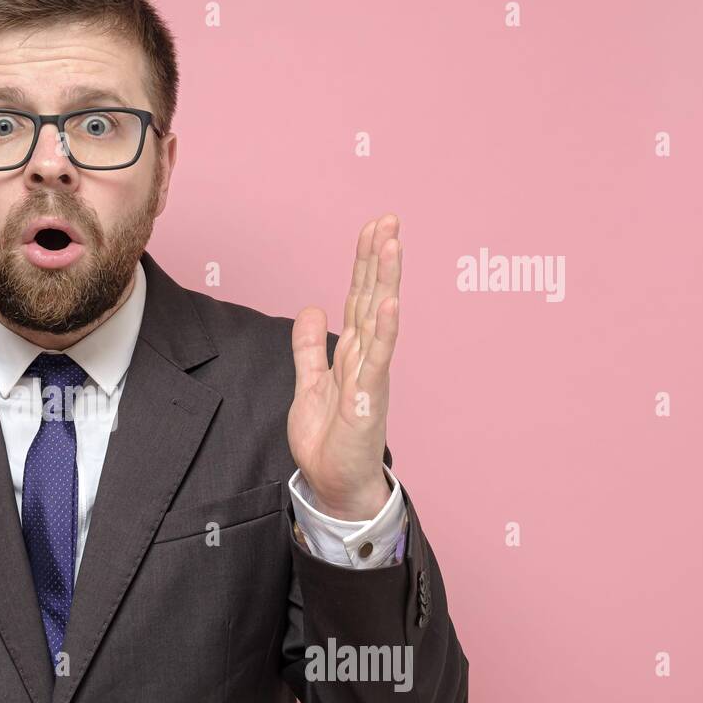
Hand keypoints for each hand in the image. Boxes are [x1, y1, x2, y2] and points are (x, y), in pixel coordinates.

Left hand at [288, 213, 400, 520]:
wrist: (333, 483)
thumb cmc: (329, 439)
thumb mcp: (309, 383)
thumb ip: (309, 347)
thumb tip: (310, 309)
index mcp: (352, 352)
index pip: (358, 298)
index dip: (363, 263)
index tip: (371, 228)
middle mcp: (366, 358)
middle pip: (372, 298)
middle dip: (379, 259)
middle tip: (388, 219)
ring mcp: (371, 376)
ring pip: (379, 319)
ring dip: (386, 280)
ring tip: (393, 243)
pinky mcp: (369, 398)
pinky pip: (378, 359)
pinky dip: (385, 331)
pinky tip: (390, 303)